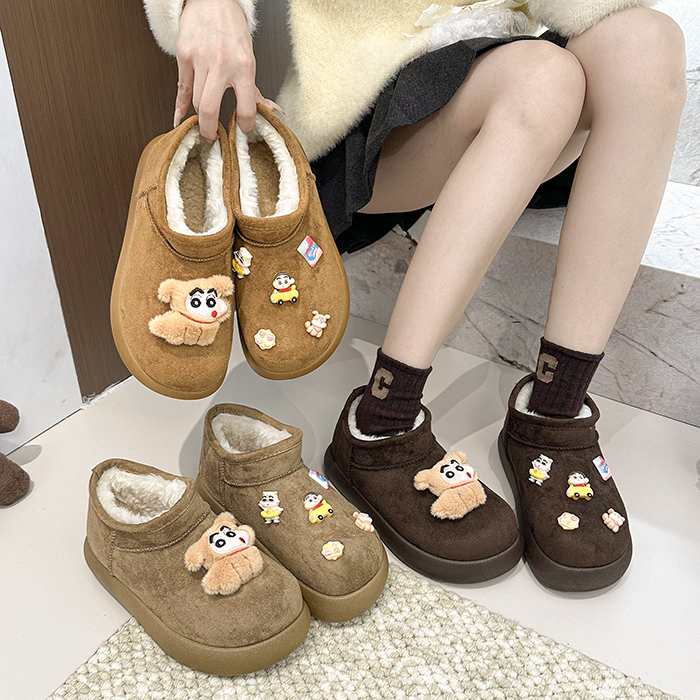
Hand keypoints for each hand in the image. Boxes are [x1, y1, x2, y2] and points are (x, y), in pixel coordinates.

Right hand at [175, 0, 282, 140]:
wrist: (211, 0)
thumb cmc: (232, 30)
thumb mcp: (249, 60)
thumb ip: (255, 90)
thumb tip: (272, 112)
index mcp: (244, 66)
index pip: (245, 107)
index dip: (244, 125)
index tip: (242, 131)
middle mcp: (221, 63)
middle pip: (210, 108)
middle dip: (210, 130)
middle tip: (213, 139)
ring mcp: (200, 59)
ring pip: (195, 101)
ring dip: (200, 117)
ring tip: (204, 124)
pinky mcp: (183, 54)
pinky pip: (181, 87)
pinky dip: (179, 106)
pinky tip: (180, 118)